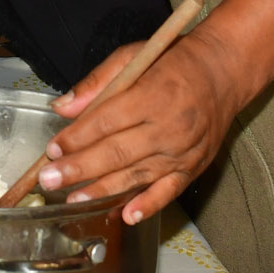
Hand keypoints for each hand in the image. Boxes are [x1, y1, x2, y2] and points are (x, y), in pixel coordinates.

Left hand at [39, 27, 248, 223]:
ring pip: (137, 175)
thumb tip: (63, 107)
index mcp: (151, 95)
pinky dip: (148, 205)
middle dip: (80, 168)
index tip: (52, 150)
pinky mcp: (194, 167)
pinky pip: (168, 191)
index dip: (76, 138)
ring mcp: (183, 150)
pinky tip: (126, 216)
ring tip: (74, 200)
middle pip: (116, 152)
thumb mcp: (132, 57)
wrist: (224, 72)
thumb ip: (96, 83)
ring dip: (103, 190)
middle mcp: (168, 126)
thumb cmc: (173, 61)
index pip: (105, 122)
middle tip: (50, 180)